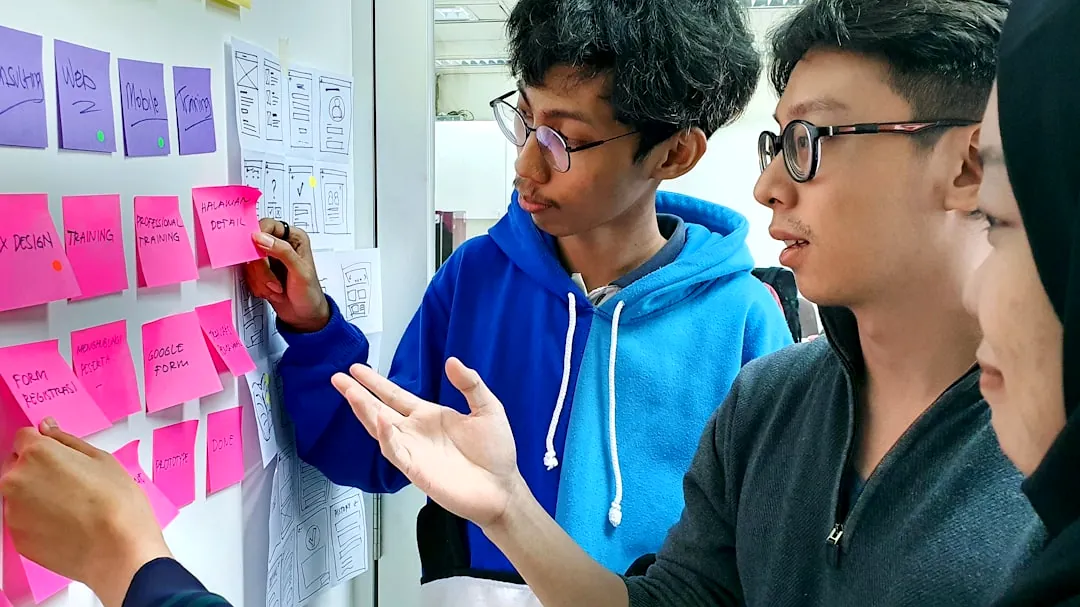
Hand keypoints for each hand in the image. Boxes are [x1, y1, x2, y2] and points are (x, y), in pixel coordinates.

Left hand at [0, 420, 170, 606]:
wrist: (118, 549)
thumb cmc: (117, 503)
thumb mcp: (102, 459)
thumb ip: (67, 440)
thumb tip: (47, 428)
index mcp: (37, 454)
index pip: (24, 438)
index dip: (44, 445)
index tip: (59, 457)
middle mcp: (15, 480)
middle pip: (19, 467)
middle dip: (39, 471)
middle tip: (72, 485)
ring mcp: (12, 511)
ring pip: (21, 495)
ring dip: (38, 497)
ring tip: (72, 508)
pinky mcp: (17, 538)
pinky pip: (24, 521)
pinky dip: (39, 521)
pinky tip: (67, 525)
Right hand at [245, 218, 329, 332]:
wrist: (304, 316)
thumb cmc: (309, 294)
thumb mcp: (300, 271)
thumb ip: (282, 251)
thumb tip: (260, 237)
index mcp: (293, 237)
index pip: (267, 225)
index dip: (258, 239)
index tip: (258, 255)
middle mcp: (280, 245)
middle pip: (253, 246)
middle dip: (261, 269)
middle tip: (275, 283)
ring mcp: (268, 259)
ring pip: (248, 262)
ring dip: (261, 280)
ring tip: (277, 289)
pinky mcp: (260, 271)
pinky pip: (247, 274)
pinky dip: (257, 286)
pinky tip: (271, 292)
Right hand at [331, 359, 525, 528]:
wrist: (502, 488)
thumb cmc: (496, 453)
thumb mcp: (487, 408)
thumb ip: (470, 384)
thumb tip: (452, 361)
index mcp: (429, 416)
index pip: (395, 396)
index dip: (376, 383)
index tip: (356, 369)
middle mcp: (416, 432)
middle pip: (379, 409)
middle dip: (357, 394)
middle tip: (338, 378)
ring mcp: (413, 451)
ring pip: (380, 429)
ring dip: (365, 411)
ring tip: (350, 393)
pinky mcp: (416, 470)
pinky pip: (395, 452)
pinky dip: (386, 437)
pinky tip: (380, 421)